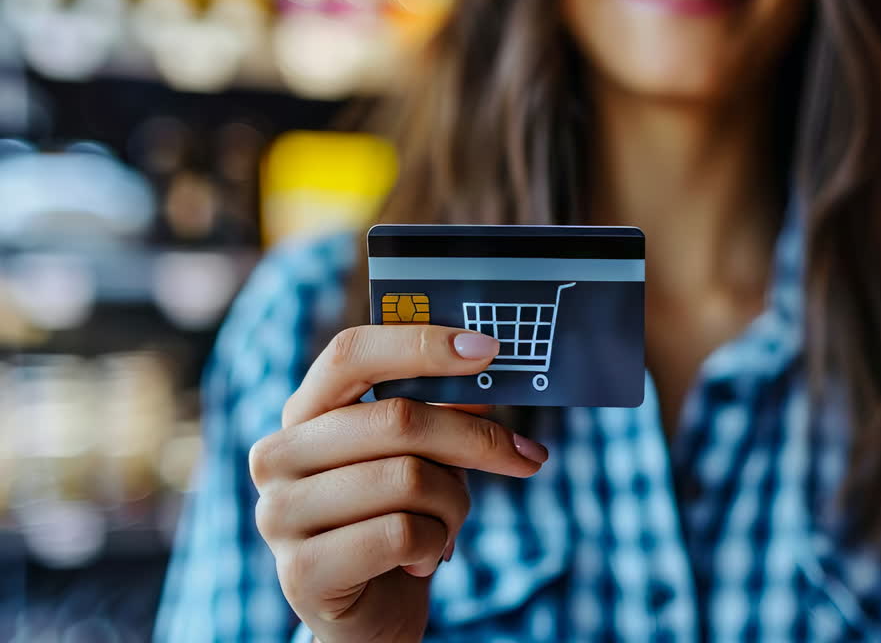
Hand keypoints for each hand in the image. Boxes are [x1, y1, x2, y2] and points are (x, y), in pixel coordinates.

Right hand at [249, 325, 548, 642]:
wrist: (369, 613)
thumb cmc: (397, 519)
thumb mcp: (426, 457)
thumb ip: (445, 412)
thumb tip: (489, 372)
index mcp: (304, 412)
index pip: (352, 353)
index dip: (422, 344)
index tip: (488, 348)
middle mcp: (278, 455)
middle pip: (398, 418)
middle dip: (477, 438)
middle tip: (525, 455)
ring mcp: (278, 514)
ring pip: (408, 479)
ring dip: (453, 505)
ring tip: (446, 525)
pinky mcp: (300, 571)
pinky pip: (401, 534)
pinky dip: (434, 544)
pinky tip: (422, 559)